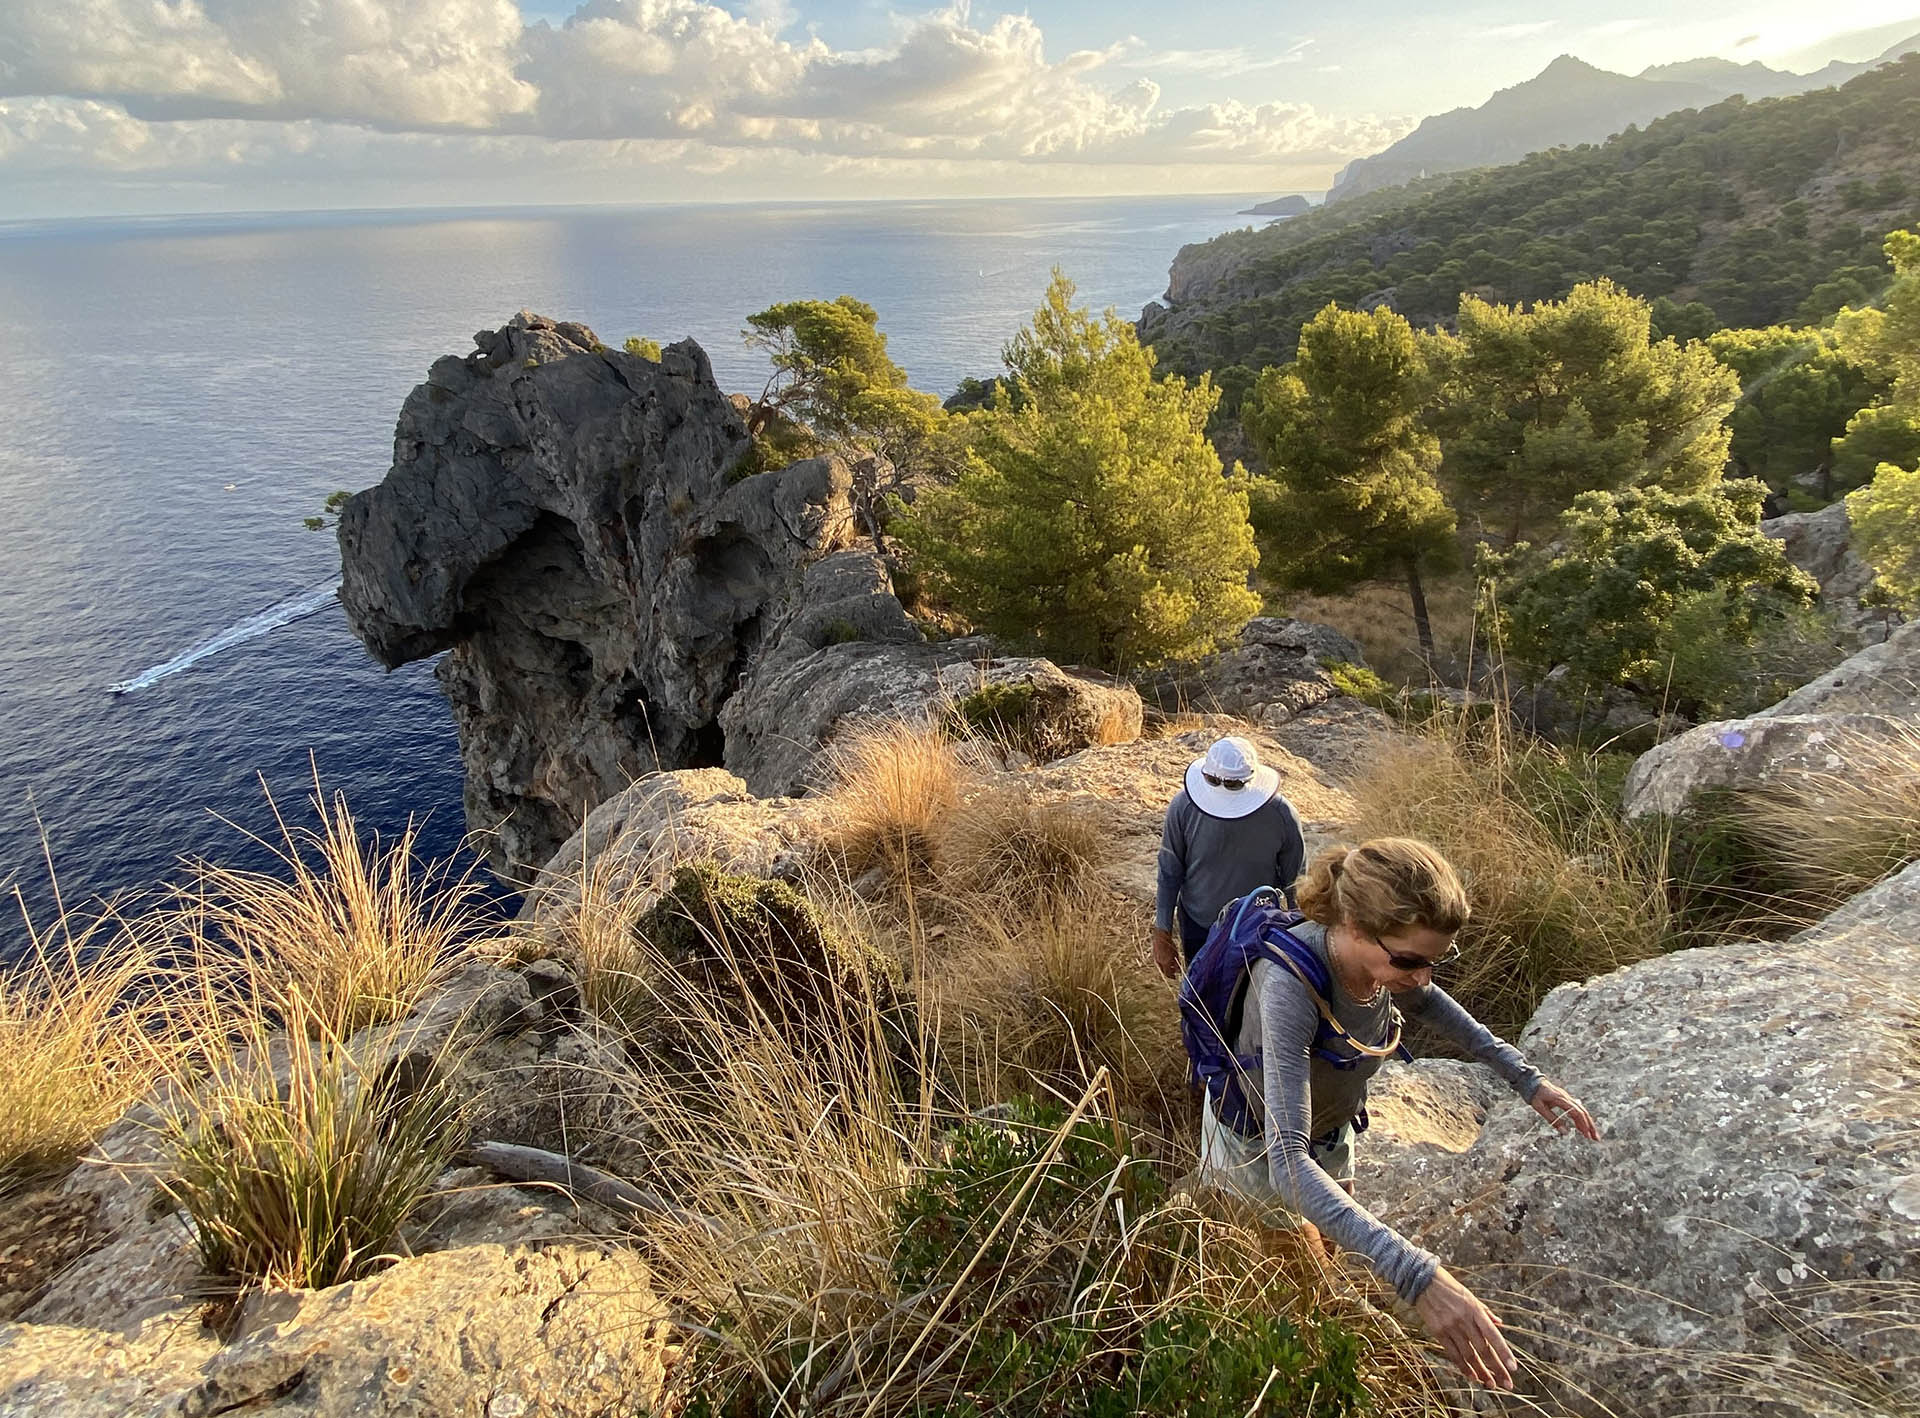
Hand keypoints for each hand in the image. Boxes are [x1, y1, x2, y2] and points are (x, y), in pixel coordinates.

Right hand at [1150, 927, 1178, 979]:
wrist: (1161, 937)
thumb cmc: (1170, 945)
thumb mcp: (1175, 954)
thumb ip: (1176, 963)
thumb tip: (1178, 970)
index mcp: (1166, 963)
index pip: (1168, 974)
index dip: (1172, 976)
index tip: (1175, 977)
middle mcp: (1160, 963)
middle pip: (1164, 972)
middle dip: (1169, 973)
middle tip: (1173, 972)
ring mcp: (1156, 959)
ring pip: (1161, 967)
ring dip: (1166, 968)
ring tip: (1171, 965)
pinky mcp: (1154, 956)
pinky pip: (1159, 963)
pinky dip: (1163, 964)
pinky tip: (1166, 960)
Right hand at [1414, 1266, 1515, 1389]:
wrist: (1421, 1280)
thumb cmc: (1449, 1287)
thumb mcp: (1470, 1296)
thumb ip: (1485, 1312)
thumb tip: (1500, 1324)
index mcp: (1474, 1309)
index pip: (1493, 1335)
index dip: (1504, 1352)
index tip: (1513, 1368)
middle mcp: (1464, 1320)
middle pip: (1483, 1349)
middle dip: (1497, 1369)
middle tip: (1507, 1384)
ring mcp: (1450, 1326)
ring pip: (1469, 1355)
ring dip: (1481, 1372)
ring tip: (1490, 1384)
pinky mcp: (1438, 1331)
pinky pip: (1453, 1353)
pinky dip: (1463, 1367)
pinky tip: (1472, 1377)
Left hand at [1529, 1080, 1598, 1139]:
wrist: (1532, 1082)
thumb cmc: (1534, 1095)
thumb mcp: (1539, 1108)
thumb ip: (1552, 1119)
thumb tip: (1564, 1132)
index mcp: (1561, 1099)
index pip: (1577, 1112)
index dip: (1583, 1124)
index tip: (1586, 1135)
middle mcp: (1567, 1098)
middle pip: (1583, 1112)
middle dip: (1590, 1126)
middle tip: (1596, 1138)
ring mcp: (1568, 1098)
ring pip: (1582, 1111)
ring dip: (1588, 1123)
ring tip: (1592, 1136)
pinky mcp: (1567, 1100)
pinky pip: (1577, 1109)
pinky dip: (1582, 1119)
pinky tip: (1582, 1128)